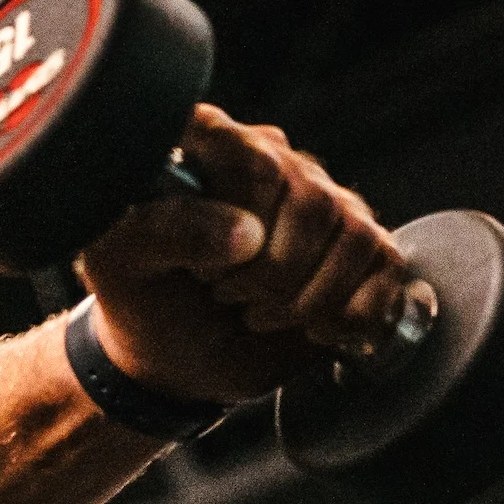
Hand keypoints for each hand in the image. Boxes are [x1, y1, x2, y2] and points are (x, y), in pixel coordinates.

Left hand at [75, 104, 414, 407]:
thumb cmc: (141, 298)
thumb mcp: (118, 263)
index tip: (205, 272)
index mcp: (211, 144)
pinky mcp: (355, 247)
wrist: (172, 359)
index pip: (258, 163)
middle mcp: (275, 160)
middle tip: (230, 298)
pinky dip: (351, 313)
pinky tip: (312, 326)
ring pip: (357, 235)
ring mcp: (321, 201)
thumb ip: (160, 232)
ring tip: (261, 314)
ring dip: (308, 299)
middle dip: (272, 276)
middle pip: (314, 204)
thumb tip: (245, 234)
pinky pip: (386, 265)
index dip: (243, 228)